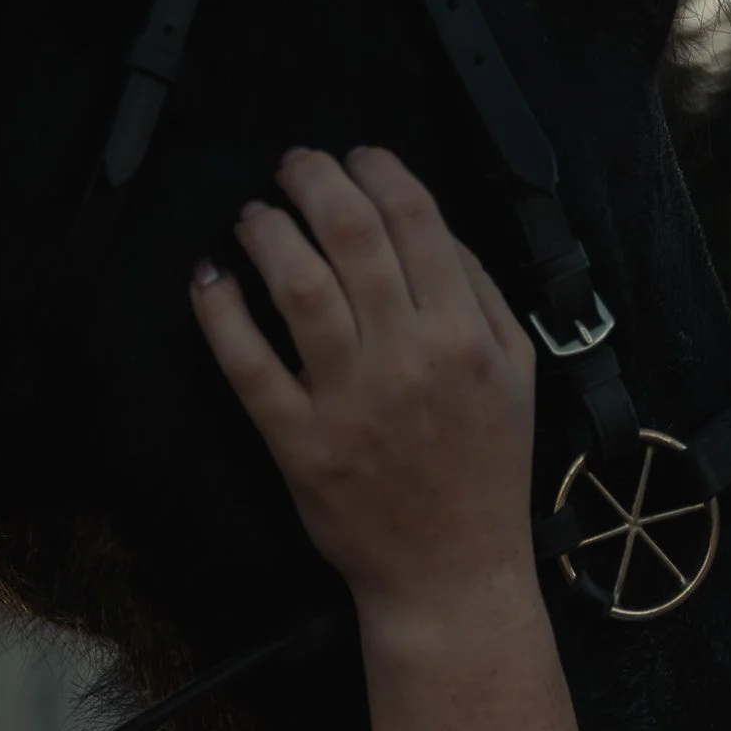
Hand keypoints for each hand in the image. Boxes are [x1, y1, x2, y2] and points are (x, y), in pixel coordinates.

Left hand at [189, 146, 538, 623]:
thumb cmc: (487, 473)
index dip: (378, 170)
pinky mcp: (300, 442)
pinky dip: (221, 313)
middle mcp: (408, 359)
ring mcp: (349, 400)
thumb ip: (485, 296)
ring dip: (268, 233)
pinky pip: (248, 364)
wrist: (454, 572)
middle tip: (295, 167)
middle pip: (350, 235)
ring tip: (256, 216)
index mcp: (465, 336)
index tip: (356, 157)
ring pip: (297, 286)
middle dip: (314, 180)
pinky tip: (211, 279)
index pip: (416, 220)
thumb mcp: (519, 375)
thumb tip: (434, 228)